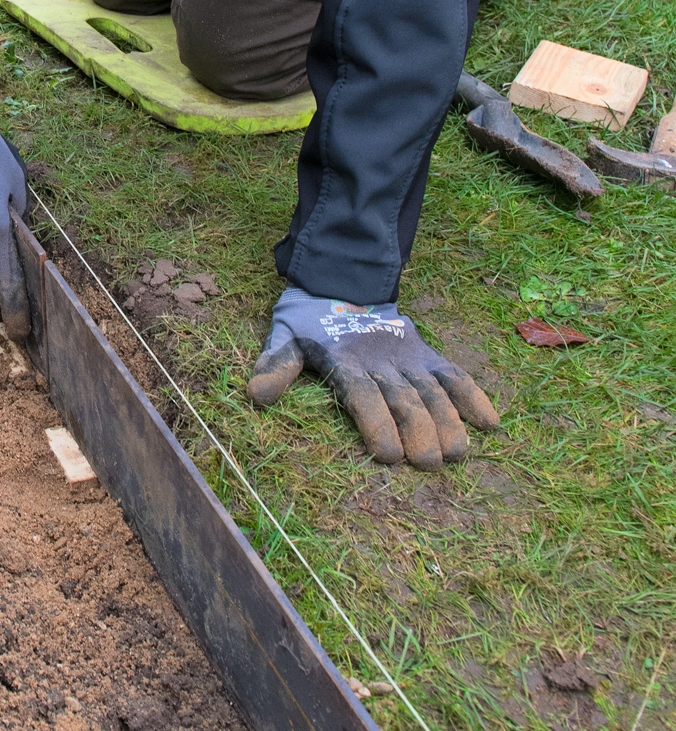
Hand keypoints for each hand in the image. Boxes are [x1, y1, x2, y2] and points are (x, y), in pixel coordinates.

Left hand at [247, 287, 499, 469]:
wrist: (342, 284)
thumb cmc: (309, 324)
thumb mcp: (283, 339)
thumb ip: (275, 366)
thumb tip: (256, 396)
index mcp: (344, 361)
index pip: (361, 395)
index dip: (376, 424)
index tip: (387, 455)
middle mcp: (380, 361)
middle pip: (403, 399)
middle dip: (419, 431)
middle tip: (429, 464)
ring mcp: (408, 357)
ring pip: (432, 391)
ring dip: (449, 422)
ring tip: (458, 454)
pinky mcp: (427, 354)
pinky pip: (454, 374)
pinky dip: (474, 396)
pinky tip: (491, 424)